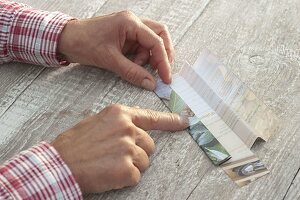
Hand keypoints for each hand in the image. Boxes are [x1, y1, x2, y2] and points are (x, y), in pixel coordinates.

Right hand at [51, 104, 187, 192]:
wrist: (58, 164)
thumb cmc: (75, 144)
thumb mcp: (97, 122)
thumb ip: (119, 122)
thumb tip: (135, 127)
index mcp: (120, 114)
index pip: (151, 117)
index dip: (170, 121)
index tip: (184, 121)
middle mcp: (127, 129)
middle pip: (150, 145)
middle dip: (138, 152)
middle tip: (116, 155)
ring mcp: (128, 148)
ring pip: (144, 161)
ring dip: (131, 166)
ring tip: (110, 164)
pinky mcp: (126, 169)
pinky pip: (136, 176)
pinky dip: (125, 179)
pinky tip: (109, 174)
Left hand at [58, 11, 173, 89]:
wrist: (66, 40)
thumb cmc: (84, 43)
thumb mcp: (110, 60)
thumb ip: (132, 72)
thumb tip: (150, 83)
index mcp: (130, 23)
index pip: (156, 41)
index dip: (164, 61)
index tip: (166, 78)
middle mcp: (133, 22)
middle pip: (159, 35)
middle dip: (163, 54)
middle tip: (162, 71)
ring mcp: (129, 29)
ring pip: (151, 41)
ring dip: (151, 57)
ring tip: (140, 68)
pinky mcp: (125, 37)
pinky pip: (141, 47)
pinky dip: (142, 58)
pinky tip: (135, 65)